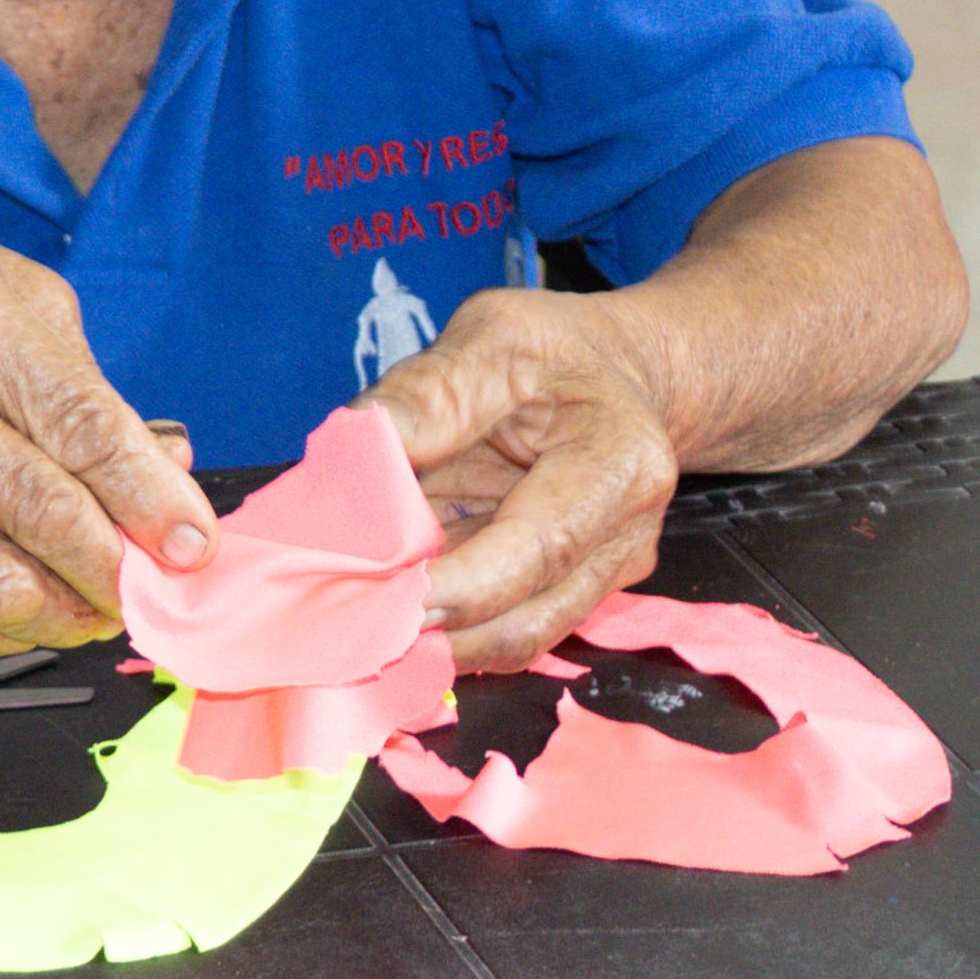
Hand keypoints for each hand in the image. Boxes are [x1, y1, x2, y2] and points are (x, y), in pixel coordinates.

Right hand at [0, 224, 214, 654]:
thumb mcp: (23, 299)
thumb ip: (96, 395)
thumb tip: (165, 490)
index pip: (76, 427)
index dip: (148, 498)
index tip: (195, 544)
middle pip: (39, 513)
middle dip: (119, 566)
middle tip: (163, 582)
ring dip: (73, 613)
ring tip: (107, 599)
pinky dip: (14, 633)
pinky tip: (47, 606)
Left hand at [359, 285, 680, 669]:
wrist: (616, 374)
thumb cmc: (555, 352)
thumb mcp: (493, 337)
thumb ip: (431, 393)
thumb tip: (361, 444)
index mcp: (618, 463)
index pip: (539, 548)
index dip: (464, 587)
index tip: (391, 600)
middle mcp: (624, 536)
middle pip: (529, 616)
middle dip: (440, 632)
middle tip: (354, 625)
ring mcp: (602, 573)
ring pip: (515, 638)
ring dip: (437, 641)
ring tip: (362, 625)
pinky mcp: (570, 589)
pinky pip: (504, 625)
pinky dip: (447, 628)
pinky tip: (390, 613)